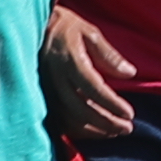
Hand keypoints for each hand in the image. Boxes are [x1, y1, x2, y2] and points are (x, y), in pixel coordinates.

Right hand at [37, 4, 135, 145]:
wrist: (31, 28)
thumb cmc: (65, 28)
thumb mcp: (90, 33)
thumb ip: (109, 55)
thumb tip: (130, 73)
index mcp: (68, 59)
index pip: (92, 88)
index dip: (112, 104)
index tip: (130, 114)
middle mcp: (54, 78)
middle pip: (81, 109)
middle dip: (106, 122)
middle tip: (127, 128)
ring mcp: (45, 90)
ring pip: (69, 119)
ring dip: (94, 130)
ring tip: (114, 132)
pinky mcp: (41, 97)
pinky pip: (57, 121)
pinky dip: (77, 131)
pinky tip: (94, 131)